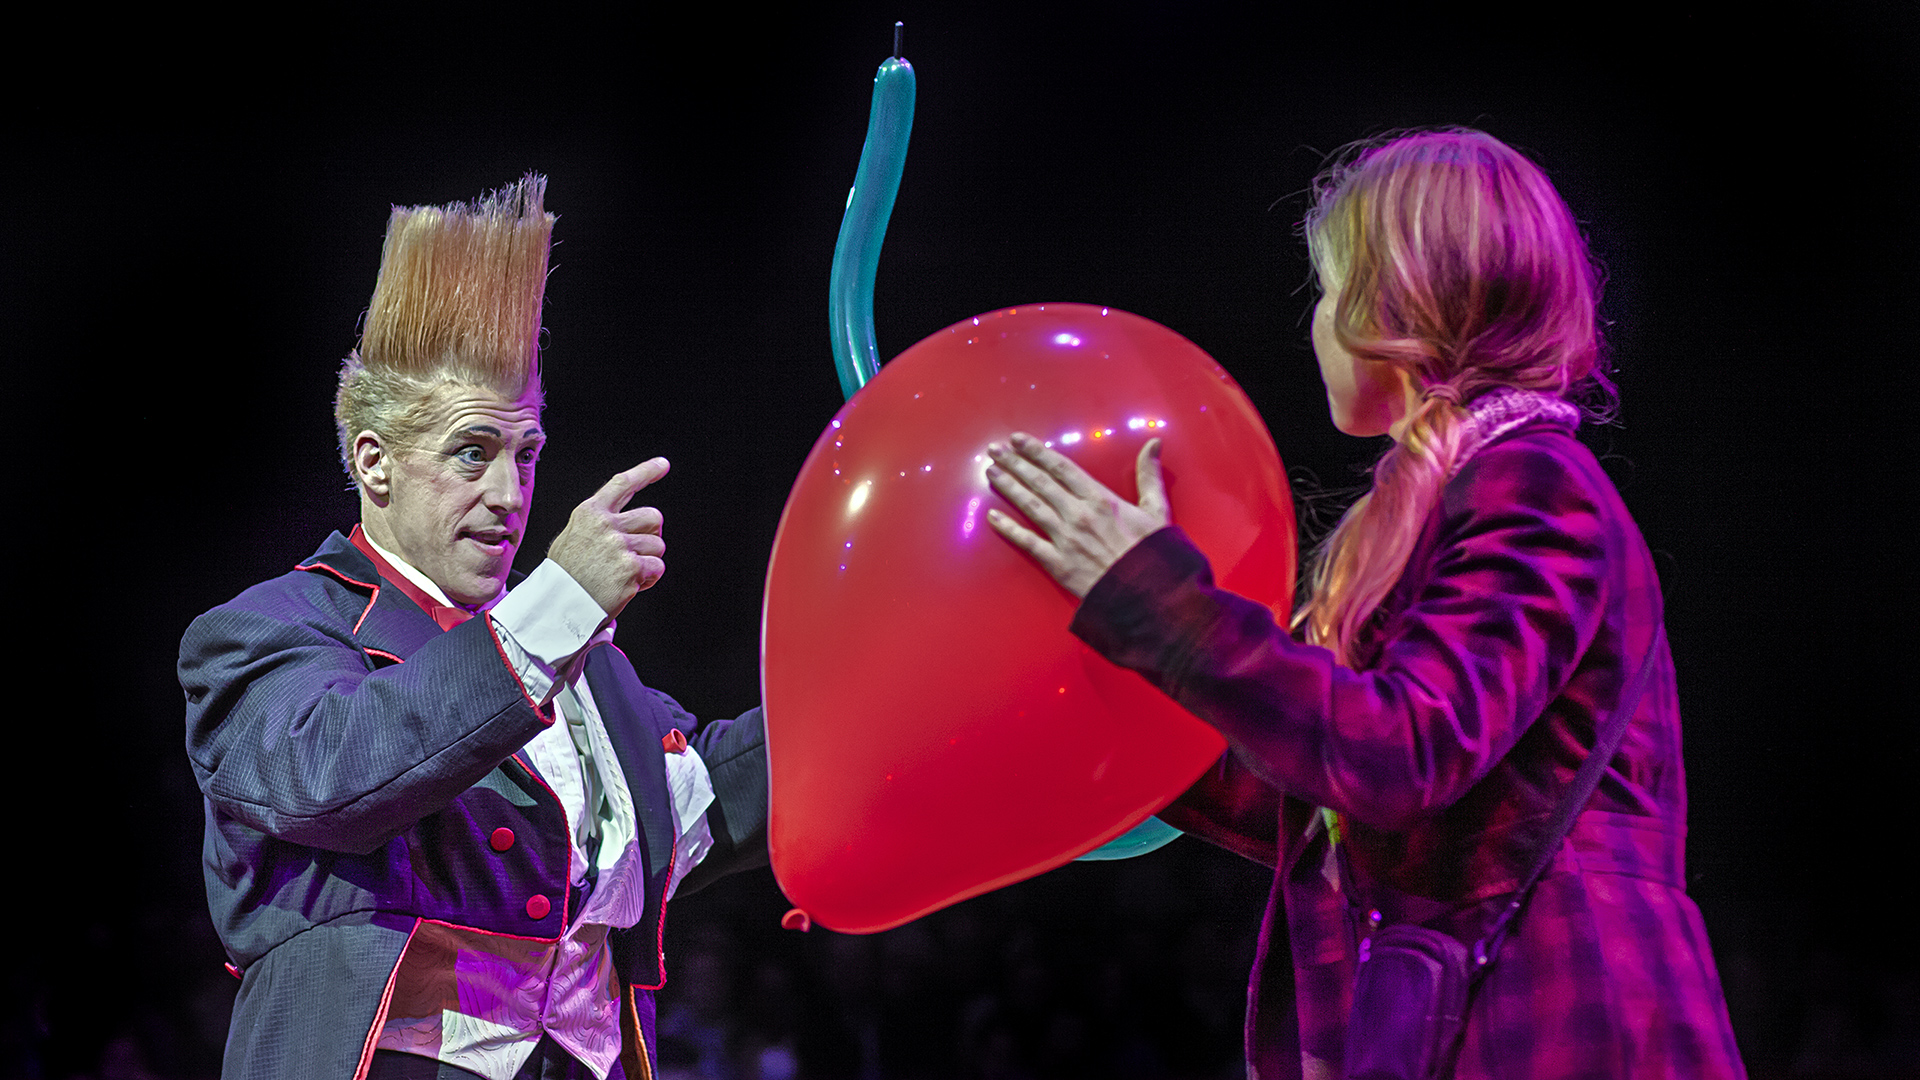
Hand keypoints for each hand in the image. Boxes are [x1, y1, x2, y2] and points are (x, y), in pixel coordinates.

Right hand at [548, 458, 670, 617]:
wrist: (559, 606)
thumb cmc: (565, 576)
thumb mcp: (571, 537)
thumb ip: (596, 525)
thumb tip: (622, 521)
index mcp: (590, 513)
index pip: (623, 483)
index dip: (646, 471)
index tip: (663, 464)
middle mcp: (606, 525)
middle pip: (653, 517)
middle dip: (652, 534)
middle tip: (638, 551)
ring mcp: (619, 546)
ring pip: (657, 545)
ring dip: (648, 560)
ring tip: (626, 574)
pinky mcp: (631, 568)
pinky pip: (657, 567)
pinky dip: (649, 578)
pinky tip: (630, 585)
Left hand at [985, 433, 1169, 598]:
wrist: (1149, 595)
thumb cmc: (1155, 555)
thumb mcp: (1157, 509)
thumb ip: (1149, 474)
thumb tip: (1154, 442)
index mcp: (1101, 499)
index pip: (1061, 468)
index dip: (1037, 452)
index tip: (1018, 440)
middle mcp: (1078, 514)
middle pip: (1040, 483)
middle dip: (1015, 464)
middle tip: (994, 450)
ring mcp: (1065, 539)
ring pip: (1030, 506)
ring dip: (1008, 487)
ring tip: (991, 472)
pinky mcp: (1058, 564)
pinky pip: (1027, 542)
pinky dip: (1008, 528)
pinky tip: (992, 517)